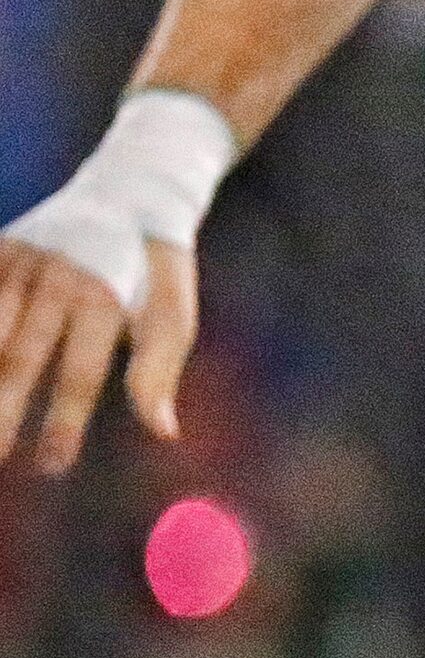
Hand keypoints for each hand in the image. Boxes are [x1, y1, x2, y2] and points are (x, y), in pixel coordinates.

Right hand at [0, 90, 235, 470]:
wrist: (135, 190)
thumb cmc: (158, 269)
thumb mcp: (174, 314)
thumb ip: (159, 371)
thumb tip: (165, 433)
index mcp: (105, 297)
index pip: (79, 373)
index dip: (63, 423)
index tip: (52, 467)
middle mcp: (57, 278)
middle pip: (20, 356)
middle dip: (3, 411)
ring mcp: (21, 261)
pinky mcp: (0, 248)